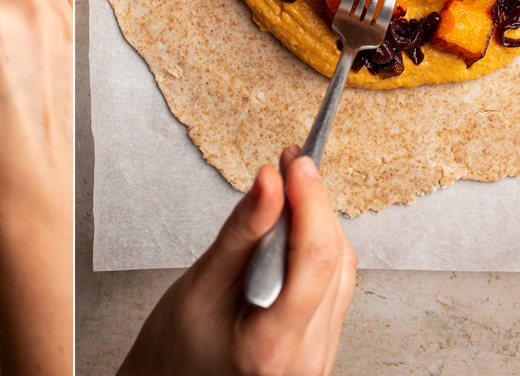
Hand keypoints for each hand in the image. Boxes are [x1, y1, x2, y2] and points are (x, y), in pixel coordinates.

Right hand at [118, 148, 355, 375]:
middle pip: (335, 262)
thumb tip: (270, 182)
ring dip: (319, 224)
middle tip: (290, 165)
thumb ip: (242, 232)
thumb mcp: (201, 283)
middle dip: (315, 204)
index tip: (294, 163)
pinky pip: (335, 290)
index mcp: (272, 345)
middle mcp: (307, 358)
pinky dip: (317, 253)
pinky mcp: (321, 349)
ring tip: (288, 192)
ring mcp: (319, 358)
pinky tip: (293, 232)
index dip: (310, 200)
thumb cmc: (177, 348)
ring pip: (342, 273)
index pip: (316, 258)